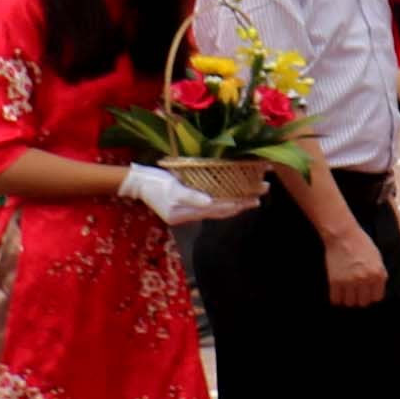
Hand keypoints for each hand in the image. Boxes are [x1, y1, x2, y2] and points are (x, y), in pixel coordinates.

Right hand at [118, 163, 250, 225]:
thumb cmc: (154, 183)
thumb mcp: (172, 189)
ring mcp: (188, 211)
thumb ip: (191, 197)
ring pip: (217, 208)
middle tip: (262, 193)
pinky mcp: (187, 204)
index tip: (254, 199)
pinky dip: (224, 200)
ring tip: (254, 195)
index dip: (236, 204)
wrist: (137, 182)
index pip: (217, 210)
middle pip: (220, 210)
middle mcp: (189, 215)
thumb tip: (210, 203)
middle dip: (241, 203)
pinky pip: (210, 205)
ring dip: (236, 202)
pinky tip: (234, 196)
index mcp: (185, 214)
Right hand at [321, 225, 389, 306]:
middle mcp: (365, 280)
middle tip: (356, 292)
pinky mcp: (335, 281)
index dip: (371, 295)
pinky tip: (338, 291)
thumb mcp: (377, 259)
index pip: (377, 297)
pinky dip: (337, 298)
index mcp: (378, 274)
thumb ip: (379, 275)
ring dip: (348, 299)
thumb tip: (376, 291)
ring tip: (347, 292)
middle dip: (360, 298)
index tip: (367, 292)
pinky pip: (336, 299)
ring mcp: (349, 282)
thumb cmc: (362, 245)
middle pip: (363, 302)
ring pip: (349, 303)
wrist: (343, 236)